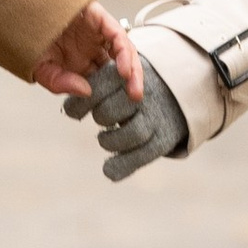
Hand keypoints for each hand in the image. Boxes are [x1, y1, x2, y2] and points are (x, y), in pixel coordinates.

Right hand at [33, 0, 141, 100]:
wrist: (18, 12)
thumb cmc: (29, 39)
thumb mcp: (42, 70)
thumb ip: (61, 83)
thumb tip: (87, 91)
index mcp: (81, 62)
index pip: (106, 77)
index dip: (116, 90)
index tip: (122, 105)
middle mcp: (91, 47)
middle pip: (120, 63)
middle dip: (130, 81)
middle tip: (134, 98)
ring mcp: (95, 32)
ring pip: (123, 49)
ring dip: (132, 67)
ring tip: (132, 85)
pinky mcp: (97, 16)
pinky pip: (116, 33)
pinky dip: (123, 50)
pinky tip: (124, 68)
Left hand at [63, 51, 187, 181]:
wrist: (180, 91)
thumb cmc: (136, 84)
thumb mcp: (121, 75)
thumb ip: (98, 84)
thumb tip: (67, 109)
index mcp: (130, 75)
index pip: (101, 86)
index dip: (82, 103)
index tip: (71, 112)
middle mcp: (146, 96)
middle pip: (112, 111)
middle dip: (100, 117)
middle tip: (100, 118)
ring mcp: (157, 118)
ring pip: (132, 133)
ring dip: (110, 141)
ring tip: (104, 138)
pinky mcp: (165, 138)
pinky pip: (144, 154)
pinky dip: (123, 165)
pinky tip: (109, 171)